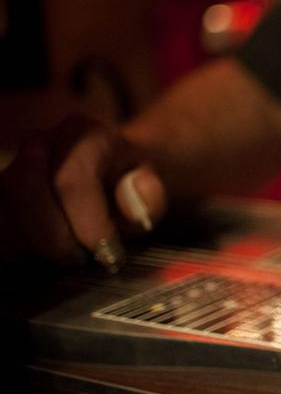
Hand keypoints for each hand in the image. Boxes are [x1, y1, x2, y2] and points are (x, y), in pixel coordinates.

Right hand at [0, 115, 166, 269]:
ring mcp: (13, 163)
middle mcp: (41, 142)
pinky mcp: (1, 190)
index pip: (72, 180)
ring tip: (64, 255)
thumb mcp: (152, 193)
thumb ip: (150, 198)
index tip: (108, 255)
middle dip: (53, 236)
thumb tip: (132, 203)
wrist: (113, 177)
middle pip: (25, 188)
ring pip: (3, 206)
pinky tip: (37, 255)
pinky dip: (13, 244)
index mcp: (83, 134)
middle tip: (79, 259)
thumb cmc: (130, 188)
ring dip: (30, 242)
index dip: (89, 225)